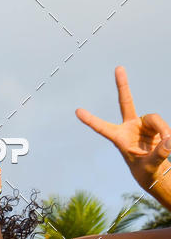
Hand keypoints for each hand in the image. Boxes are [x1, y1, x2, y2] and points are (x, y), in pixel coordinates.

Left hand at [76, 66, 170, 193]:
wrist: (154, 170)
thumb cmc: (146, 171)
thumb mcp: (150, 166)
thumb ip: (159, 154)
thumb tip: (169, 140)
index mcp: (119, 138)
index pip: (103, 128)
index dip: (91, 120)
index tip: (77, 111)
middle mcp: (130, 127)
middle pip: (126, 102)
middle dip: (123, 85)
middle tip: (119, 68)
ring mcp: (142, 124)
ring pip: (155, 118)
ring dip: (162, 130)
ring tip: (167, 143)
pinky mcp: (154, 125)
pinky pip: (163, 125)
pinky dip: (167, 133)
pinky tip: (169, 142)